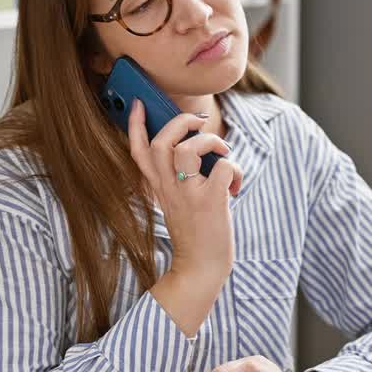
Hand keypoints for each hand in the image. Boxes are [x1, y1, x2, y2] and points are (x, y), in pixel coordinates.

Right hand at [127, 99, 241, 290]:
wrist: (200, 268)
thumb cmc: (195, 233)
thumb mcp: (176, 202)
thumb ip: (178, 176)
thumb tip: (200, 144)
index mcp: (159, 186)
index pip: (138, 150)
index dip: (135, 124)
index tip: (139, 104)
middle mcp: (169, 187)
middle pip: (162, 141)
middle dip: (182, 122)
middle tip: (199, 125)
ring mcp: (189, 194)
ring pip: (188, 149)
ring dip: (211, 141)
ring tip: (222, 152)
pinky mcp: (210, 201)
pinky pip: (224, 167)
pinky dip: (236, 168)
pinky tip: (236, 184)